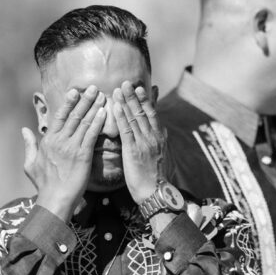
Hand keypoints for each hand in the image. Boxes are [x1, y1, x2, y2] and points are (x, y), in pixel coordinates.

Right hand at [25, 85, 106, 219]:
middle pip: (73, 115)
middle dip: (84, 100)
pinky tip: (103, 112)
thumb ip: (29, 145)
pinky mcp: (83, 155)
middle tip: (93, 87)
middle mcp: (60, 140)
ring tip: (101, 95)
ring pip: (83, 122)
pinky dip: (97, 122)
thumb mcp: (30, 164)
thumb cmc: (43, 184)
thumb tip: (24, 130)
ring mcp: (71, 147)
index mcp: (48, 141)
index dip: (68, 103)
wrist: (54, 199)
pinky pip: (91, 134)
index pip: (59, 116)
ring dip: (93, 106)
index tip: (75, 91)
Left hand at [112, 81, 163, 202]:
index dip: (147, 100)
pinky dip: (122, 117)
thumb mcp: (159, 156)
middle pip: (144, 112)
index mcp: (158, 138)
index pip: (153, 114)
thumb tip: (158, 132)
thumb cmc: (154, 178)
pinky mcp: (133, 151)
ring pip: (135, 118)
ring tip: (120, 88)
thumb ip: (156, 142)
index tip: (141, 88)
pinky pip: (126, 130)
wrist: (155, 192)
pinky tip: (116, 106)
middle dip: (135, 96)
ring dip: (127, 101)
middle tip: (127, 82)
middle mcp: (153, 137)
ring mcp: (144, 143)